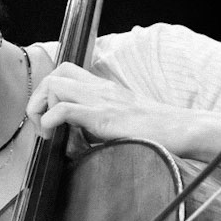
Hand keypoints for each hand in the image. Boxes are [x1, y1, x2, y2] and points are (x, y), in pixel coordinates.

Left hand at [27, 62, 177, 146]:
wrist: (181, 129)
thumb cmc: (157, 132)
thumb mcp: (122, 124)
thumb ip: (98, 129)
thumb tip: (74, 146)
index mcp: (104, 89)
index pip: (66, 73)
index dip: (49, 93)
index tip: (50, 121)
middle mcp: (99, 89)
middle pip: (55, 74)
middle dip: (38, 99)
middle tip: (43, 127)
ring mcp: (100, 100)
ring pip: (53, 85)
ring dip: (41, 109)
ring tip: (48, 134)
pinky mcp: (102, 116)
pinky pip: (63, 109)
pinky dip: (50, 121)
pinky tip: (54, 136)